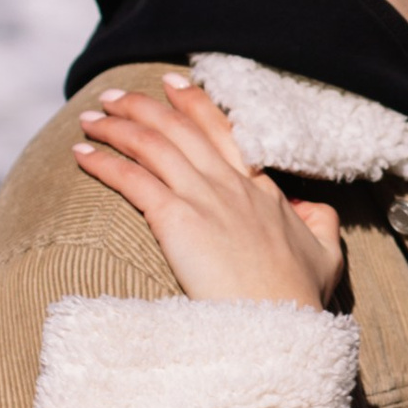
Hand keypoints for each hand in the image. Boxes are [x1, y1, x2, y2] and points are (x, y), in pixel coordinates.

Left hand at [73, 75, 345, 311]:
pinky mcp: (178, 221)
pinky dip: (104, 162)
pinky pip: (133, 179)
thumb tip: (316, 208)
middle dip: (143, 106)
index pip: (223, 132)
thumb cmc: (300, 297)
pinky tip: (81, 154)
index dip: (195, 103)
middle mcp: (231, 184)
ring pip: (153, 144)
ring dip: (117, 126)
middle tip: (116, 95)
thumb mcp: (326, 254)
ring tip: (90, 117)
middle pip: (180, 128)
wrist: (281, 324)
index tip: (173, 84)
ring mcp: (204, 199)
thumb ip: (322, 223)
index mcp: (262, 189)